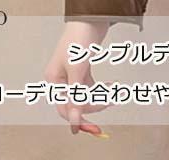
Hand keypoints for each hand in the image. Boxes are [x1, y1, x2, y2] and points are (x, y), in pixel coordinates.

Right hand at [45, 21, 109, 136]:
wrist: (90, 21)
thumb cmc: (79, 41)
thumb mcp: (77, 71)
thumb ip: (76, 97)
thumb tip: (74, 119)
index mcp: (54, 81)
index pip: (65, 109)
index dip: (79, 120)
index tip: (93, 130)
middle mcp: (61, 81)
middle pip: (78, 105)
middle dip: (94, 105)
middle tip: (110, 101)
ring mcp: (72, 78)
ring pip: (87, 99)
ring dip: (101, 98)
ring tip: (114, 92)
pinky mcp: (83, 74)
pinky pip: (92, 91)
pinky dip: (102, 91)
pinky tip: (112, 87)